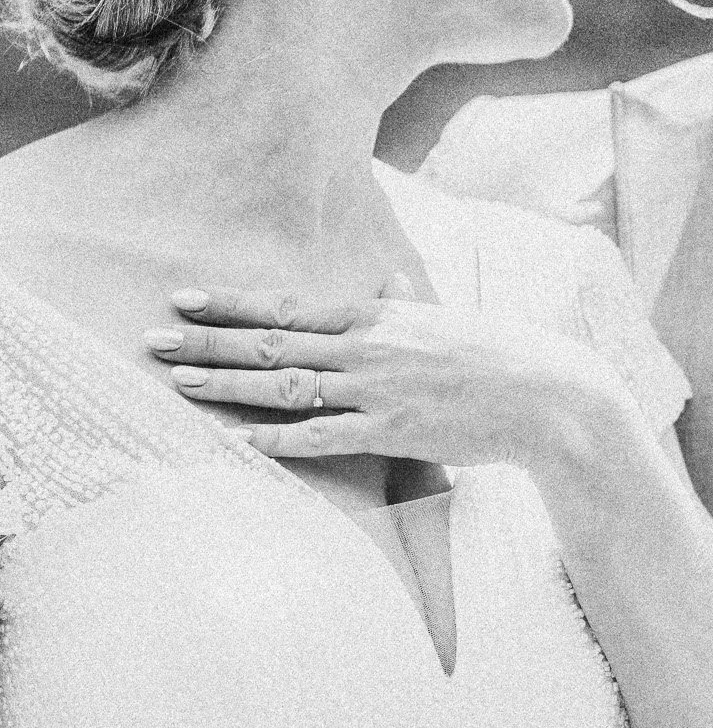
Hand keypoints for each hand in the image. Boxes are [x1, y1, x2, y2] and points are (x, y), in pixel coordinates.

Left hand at [144, 283, 618, 469]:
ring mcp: (378, 392)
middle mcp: (368, 349)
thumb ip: (404, 306)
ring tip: (177, 382)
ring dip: (227, 384)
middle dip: (208, 340)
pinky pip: (322, 437)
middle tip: (153, 339)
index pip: (288, 306)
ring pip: (286, 385)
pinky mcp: (394, 434)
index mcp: (378, 316)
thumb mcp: (444, 318)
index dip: (231, 302)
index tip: (184, 297)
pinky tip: (238, 438)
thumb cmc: (497, 355)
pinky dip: (277, 439)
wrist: (545, 394)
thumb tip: (384, 288)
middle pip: (272, 341)